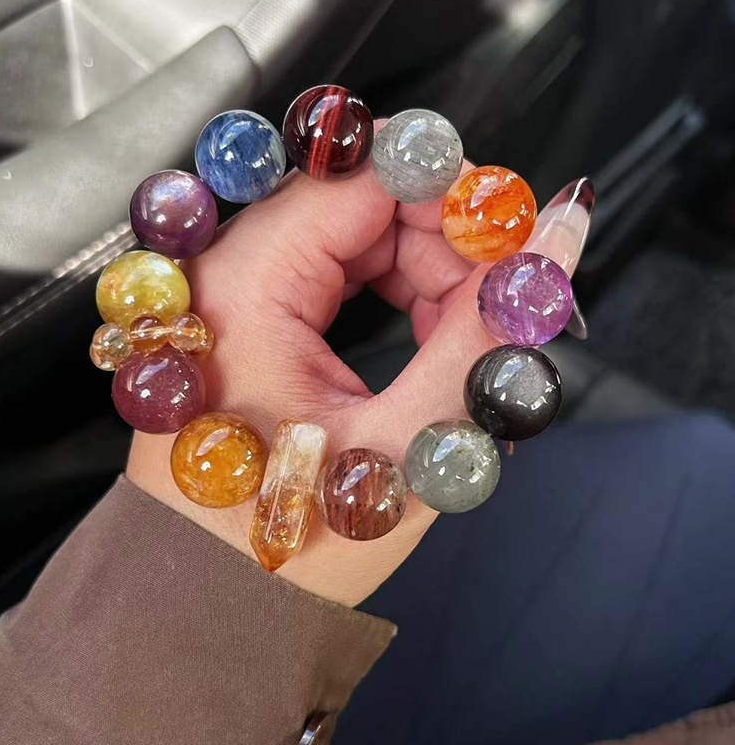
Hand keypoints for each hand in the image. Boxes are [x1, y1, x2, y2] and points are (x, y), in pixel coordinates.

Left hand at [127, 137, 497, 606]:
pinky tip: (427, 347)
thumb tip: (561, 233)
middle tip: (498, 315)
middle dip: (450, 246)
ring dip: (431, 275)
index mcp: (248, 284)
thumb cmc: (296, 537)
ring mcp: (241, 286)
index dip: (457, 196)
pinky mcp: (258, 311)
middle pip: (366, 199)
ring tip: (458, 349)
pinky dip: (400, 294)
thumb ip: (487, 331)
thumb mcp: (408, 441)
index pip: (366, 176)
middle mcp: (231, 266)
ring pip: (362, 233)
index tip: (516, 247)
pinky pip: (343, 269)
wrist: (212, 598)